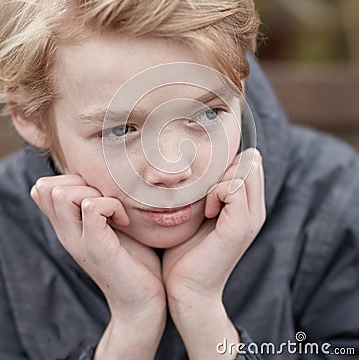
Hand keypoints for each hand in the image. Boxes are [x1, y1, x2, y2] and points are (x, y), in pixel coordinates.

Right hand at [31, 175, 165, 358]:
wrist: (142, 302)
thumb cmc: (133, 260)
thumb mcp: (111, 226)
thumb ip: (101, 205)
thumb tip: (110, 176)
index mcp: (67, 226)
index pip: (44, 187)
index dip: (71, 179)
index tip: (100, 194)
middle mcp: (65, 232)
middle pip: (47, 186)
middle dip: (81, 181)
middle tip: (108, 201)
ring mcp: (77, 240)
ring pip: (62, 193)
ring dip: (95, 192)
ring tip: (116, 212)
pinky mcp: (95, 247)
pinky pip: (91, 207)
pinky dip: (111, 205)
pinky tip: (124, 221)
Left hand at [162, 148, 265, 358]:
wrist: (186, 291)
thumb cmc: (185, 252)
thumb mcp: (199, 213)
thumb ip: (207, 191)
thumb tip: (201, 165)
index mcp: (248, 207)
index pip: (251, 161)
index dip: (228, 163)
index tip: (207, 185)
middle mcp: (255, 211)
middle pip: (252, 161)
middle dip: (225, 167)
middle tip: (206, 191)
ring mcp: (251, 219)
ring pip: (246, 169)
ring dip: (220, 179)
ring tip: (205, 204)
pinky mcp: (239, 227)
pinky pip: (234, 187)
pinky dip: (216, 192)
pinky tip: (206, 211)